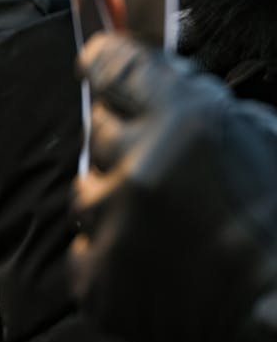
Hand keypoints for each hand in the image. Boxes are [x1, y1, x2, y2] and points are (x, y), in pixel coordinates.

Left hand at [72, 33, 276, 341]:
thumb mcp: (258, 136)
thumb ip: (194, 101)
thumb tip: (146, 73)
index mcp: (185, 121)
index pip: (112, 65)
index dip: (105, 63)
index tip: (99, 64)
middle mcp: (138, 167)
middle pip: (98, 129)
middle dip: (126, 141)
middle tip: (164, 171)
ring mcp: (112, 225)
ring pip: (86, 190)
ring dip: (115, 199)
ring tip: (165, 225)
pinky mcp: (95, 278)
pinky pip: (83, 248)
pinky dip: (110, 253)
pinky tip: (151, 262)